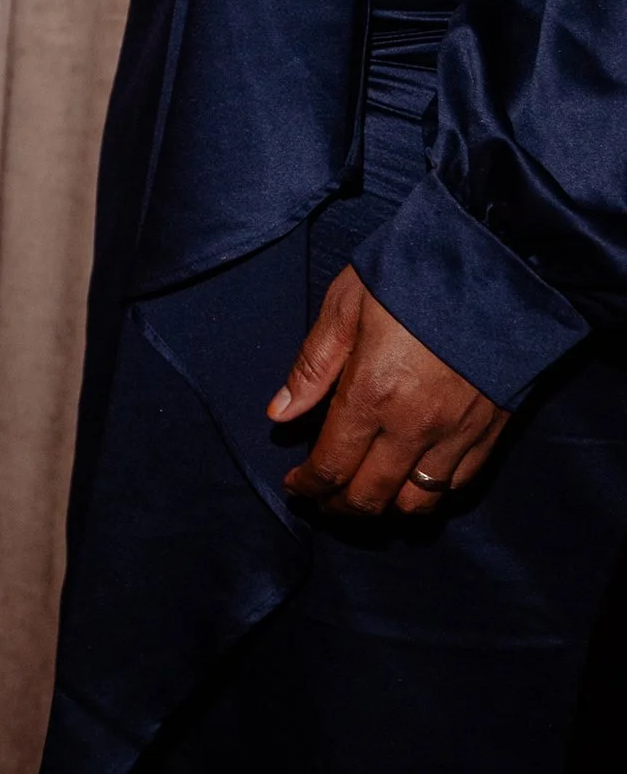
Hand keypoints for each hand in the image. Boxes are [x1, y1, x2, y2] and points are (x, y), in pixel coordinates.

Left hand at [270, 263, 511, 518]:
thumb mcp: (346, 305)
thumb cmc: (411, 275)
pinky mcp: (490, 433)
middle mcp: (413, 427)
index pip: (331, 465)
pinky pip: (457, 486)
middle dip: (338, 507)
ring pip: (416, 505)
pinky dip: (430, 496)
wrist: (494, 264)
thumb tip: (279, 415)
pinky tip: (411, 483)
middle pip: (370, 498)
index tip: (294, 485)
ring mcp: (456, 435)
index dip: (308, 486)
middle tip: (321, 499)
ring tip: (365, 496)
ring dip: (384, 509)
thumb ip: (312, 367)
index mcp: (371, 394)